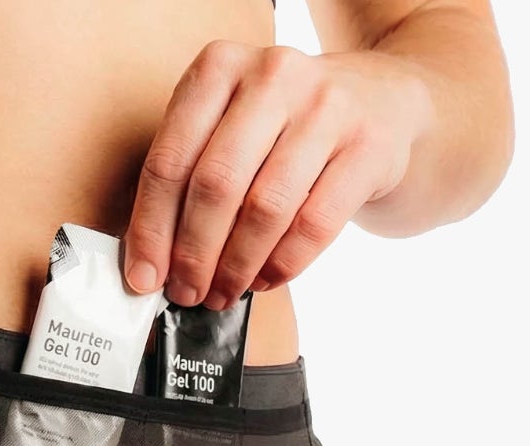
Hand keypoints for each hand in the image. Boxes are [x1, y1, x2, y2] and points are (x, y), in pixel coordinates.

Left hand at [122, 42, 432, 307]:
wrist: (386, 103)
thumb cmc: (284, 130)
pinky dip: (282, 264)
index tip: (143, 280)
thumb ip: (189, 182)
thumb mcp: (230, 130)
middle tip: (187, 294)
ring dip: (236, 267)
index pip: (170, 161)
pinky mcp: (369, 144)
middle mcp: (273, 75)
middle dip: (194, 255)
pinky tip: (265, 280)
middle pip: (215, 185)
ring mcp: (327, 105)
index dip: (151, 230)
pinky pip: (314, 223)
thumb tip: (150, 268)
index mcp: (220, 68)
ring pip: (265, 208)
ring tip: (223, 294)